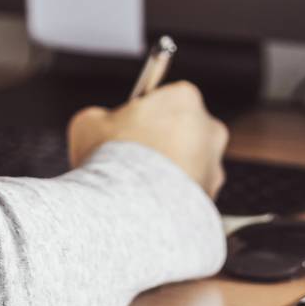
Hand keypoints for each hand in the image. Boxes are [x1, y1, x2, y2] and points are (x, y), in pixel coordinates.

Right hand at [68, 81, 228, 197]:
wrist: (132, 207)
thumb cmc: (112, 157)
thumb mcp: (89, 122)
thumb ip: (101, 118)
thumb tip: (100, 126)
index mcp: (184, 99)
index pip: (166, 98)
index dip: (143, 113)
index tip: (125, 126)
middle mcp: (210, 130)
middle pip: (182, 131)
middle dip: (161, 143)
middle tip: (129, 158)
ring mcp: (215, 168)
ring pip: (188, 167)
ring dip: (168, 175)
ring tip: (136, 188)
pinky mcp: (213, 200)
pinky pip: (188, 196)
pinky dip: (171, 200)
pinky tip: (147, 206)